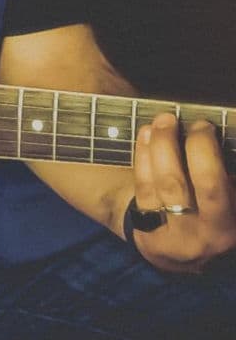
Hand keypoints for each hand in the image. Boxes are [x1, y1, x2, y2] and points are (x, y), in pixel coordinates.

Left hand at [130, 112, 235, 270]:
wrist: (177, 252)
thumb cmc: (206, 210)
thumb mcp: (225, 197)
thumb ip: (222, 172)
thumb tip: (210, 130)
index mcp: (234, 220)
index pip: (225, 185)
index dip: (214, 152)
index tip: (205, 124)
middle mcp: (215, 232)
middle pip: (208, 185)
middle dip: (196, 146)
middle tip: (182, 120)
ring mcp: (181, 235)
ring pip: (170, 184)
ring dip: (163, 146)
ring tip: (161, 121)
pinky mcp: (150, 233)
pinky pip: (145, 188)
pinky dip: (143, 156)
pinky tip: (146, 134)